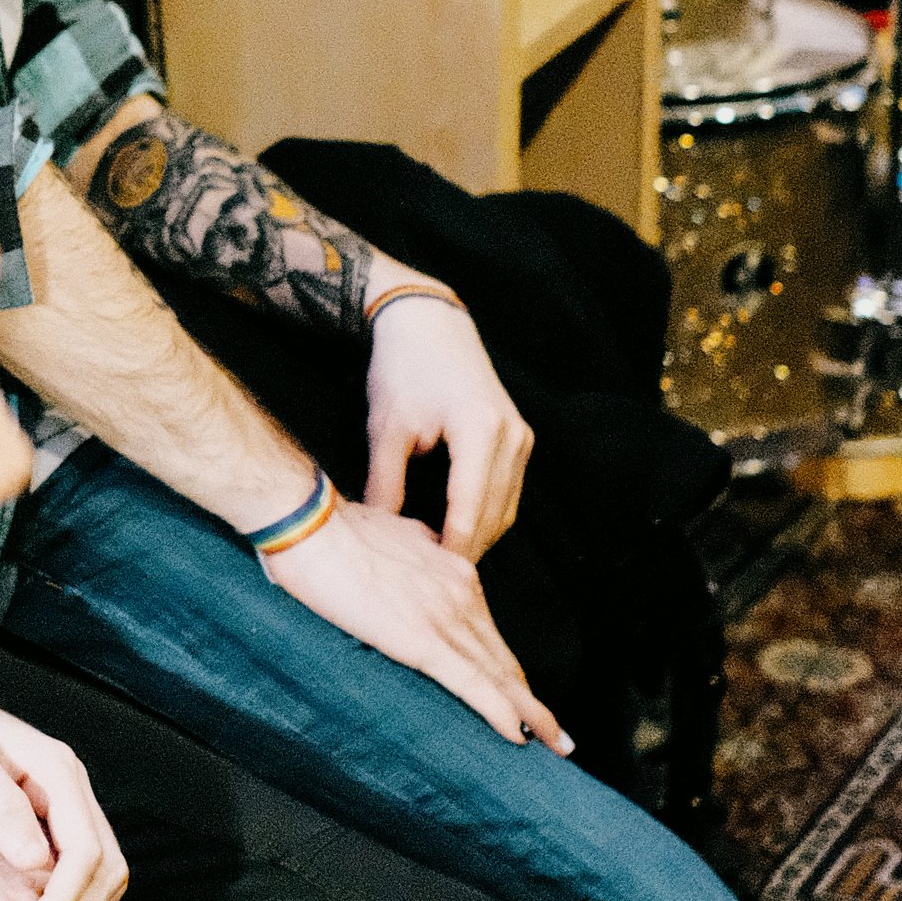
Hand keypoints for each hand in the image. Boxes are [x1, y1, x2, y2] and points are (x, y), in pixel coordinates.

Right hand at [265, 490, 569, 752]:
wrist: (311, 524)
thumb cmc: (333, 527)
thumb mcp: (390, 535)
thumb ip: (413, 556)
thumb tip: (412, 568)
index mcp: (450, 568)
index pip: (485, 627)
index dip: (504, 662)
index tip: (519, 688)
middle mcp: (459, 591)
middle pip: (501, 656)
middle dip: (529, 697)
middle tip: (556, 732)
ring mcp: (445, 616)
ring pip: (499, 675)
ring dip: (530, 713)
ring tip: (554, 742)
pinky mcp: (423, 640)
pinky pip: (474, 684)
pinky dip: (501, 712)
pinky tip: (519, 733)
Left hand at [364, 285, 533, 559]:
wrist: (426, 322)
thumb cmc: (402, 369)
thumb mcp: (386, 428)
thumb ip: (385, 484)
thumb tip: (379, 536)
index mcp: (480, 432)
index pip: (470, 512)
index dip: (449, 551)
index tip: (424, 578)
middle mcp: (512, 437)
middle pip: (494, 516)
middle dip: (465, 550)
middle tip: (429, 577)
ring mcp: (522, 437)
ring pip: (507, 509)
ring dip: (478, 536)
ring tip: (439, 558)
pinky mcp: (520, 437)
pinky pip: (508, 491)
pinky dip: (485, 514)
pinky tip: (455, 528)